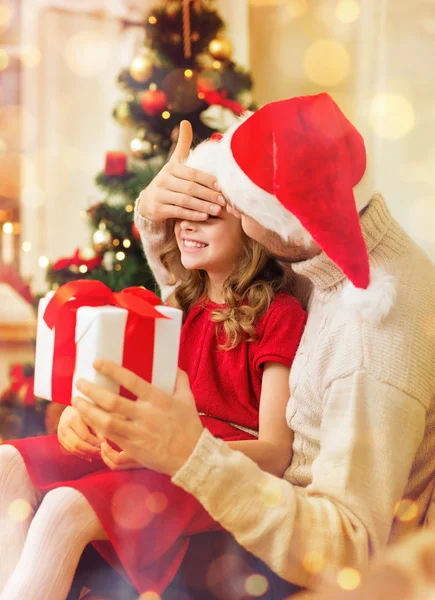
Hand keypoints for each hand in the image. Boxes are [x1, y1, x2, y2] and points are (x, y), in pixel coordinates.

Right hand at [57, 405, 101, 459]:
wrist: (74, 405)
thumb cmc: (89, 409)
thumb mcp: (95, 415)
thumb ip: (99, 428)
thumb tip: (104, 444)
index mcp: (74, 417)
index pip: (85, 435)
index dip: (95, 443)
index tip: (105, 446)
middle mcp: (64, 425)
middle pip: (77, 444)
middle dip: (91, 451)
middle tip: (102, 454)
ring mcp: (60, 432)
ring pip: (73, 449)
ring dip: (86, 454)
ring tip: (98, 456)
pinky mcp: (60, 438)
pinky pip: (70, 450)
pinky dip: (81, 455)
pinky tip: (90, 457)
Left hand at [72, 361, 203, 476]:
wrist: (191, 457)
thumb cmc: (189, 426)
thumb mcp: (187, 399)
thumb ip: (179, 380)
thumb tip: (173, 366)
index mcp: (158, 400)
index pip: (132, 381)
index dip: (112, 371)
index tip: (97, 363)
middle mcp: (146, 416)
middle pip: (112, 402)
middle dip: (92, 391)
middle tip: (79, 383)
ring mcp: (137, 434)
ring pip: (105, 422)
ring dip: (88, 411)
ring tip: (77, 402)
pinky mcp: (132, 448)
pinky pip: (110, 437)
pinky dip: (97, 428)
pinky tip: (88, 420)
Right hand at [136, 120, 224, 222]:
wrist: (148, 202)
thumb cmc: (169, 181)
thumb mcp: (174, 163)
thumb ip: (183, 145)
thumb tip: (186, 122)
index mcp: (171, 168)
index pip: (193, 174)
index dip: (208, 180)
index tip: (222, 187)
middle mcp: (163, 180)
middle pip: (190, 188)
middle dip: (208, 195)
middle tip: (223, 201)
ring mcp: (159, 195)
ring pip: (185, 201)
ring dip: (202, 206)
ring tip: (217, 210)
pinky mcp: (157, 209)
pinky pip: (177, 212)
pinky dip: (192, 215)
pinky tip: (204, 217)